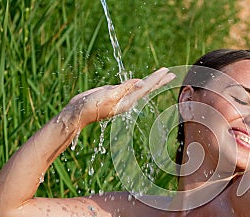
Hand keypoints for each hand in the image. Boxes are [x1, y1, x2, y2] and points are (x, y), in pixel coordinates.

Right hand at [60, 67, 174, 128]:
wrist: (78, 113)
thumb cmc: (91, 106)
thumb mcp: (108, 95)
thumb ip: (124, 88)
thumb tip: (140, 82)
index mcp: (127, 101)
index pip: (146, 87)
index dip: (156, 78)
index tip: (166, 71)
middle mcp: (127, 100)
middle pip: (147, 88)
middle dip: (159, 81)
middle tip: (171, 74)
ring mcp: (121, 97)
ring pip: (140, 87)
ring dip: (151, 81)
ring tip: (160, 76)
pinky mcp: (114, 94)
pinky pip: (130, 86)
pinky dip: (138, 83)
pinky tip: (141, 81)